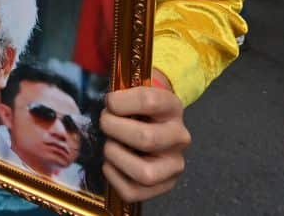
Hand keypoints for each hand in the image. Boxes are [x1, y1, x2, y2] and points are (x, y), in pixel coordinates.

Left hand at [100, 77, 190, 202]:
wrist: (154, 125)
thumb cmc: (138, 108)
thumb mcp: (134, 92)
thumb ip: (121, 94)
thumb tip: (107, 104)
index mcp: (172, 107)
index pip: (149, 101)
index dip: (120, 102)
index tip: (109, 102)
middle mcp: (179, 137)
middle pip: (146, 138)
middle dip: (114, 130)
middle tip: (104, 123)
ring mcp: (174, 165)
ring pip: (144, 172)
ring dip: (116, 157)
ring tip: (109, 145)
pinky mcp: (163, 186)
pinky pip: (132, 191)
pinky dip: (113, 176)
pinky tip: (111, 163)